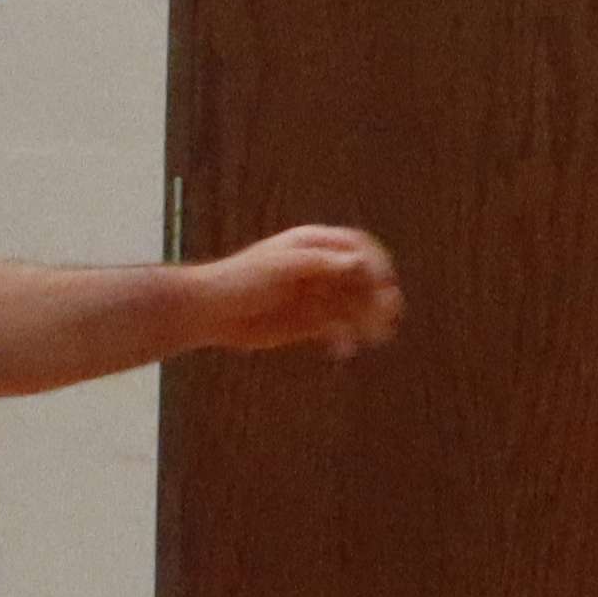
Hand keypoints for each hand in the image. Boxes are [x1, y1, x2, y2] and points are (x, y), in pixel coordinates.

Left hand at [191, 225, 403, 356]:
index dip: (375, 261)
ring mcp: (316, 296)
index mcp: (314, 246)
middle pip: (362, 279)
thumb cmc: (242, 280)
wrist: (209, 312)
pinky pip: (338, 330)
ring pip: (355, 306)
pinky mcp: (310, 323)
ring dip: (369, 320)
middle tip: (389, 314)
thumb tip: (360, 263)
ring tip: (376, 337)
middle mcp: (320, 269)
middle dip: (377, 295)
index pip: (358, 247)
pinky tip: (342, 350)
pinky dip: (345, 340)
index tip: (382, 281)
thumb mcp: (283, 266)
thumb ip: (322, 264)